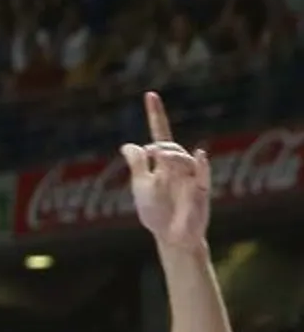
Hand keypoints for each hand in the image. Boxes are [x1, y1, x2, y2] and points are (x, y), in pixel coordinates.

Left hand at [120, 91, 210, 249]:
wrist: (170, 236)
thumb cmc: (155, 212)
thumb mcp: (141, 186)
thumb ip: (137, 165)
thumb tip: (128, 145)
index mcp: (162, 163)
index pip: (160, 133)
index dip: (156, 115)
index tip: (150, 94)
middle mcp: (178, 166)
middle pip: (171, 147)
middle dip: (161, 146)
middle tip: (151, 154)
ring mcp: (191, 177)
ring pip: (184, 159)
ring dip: (172, 156)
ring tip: (160, 158)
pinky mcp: (201, 191)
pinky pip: (203, 175)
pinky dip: (201, 165)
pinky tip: (199, 155)